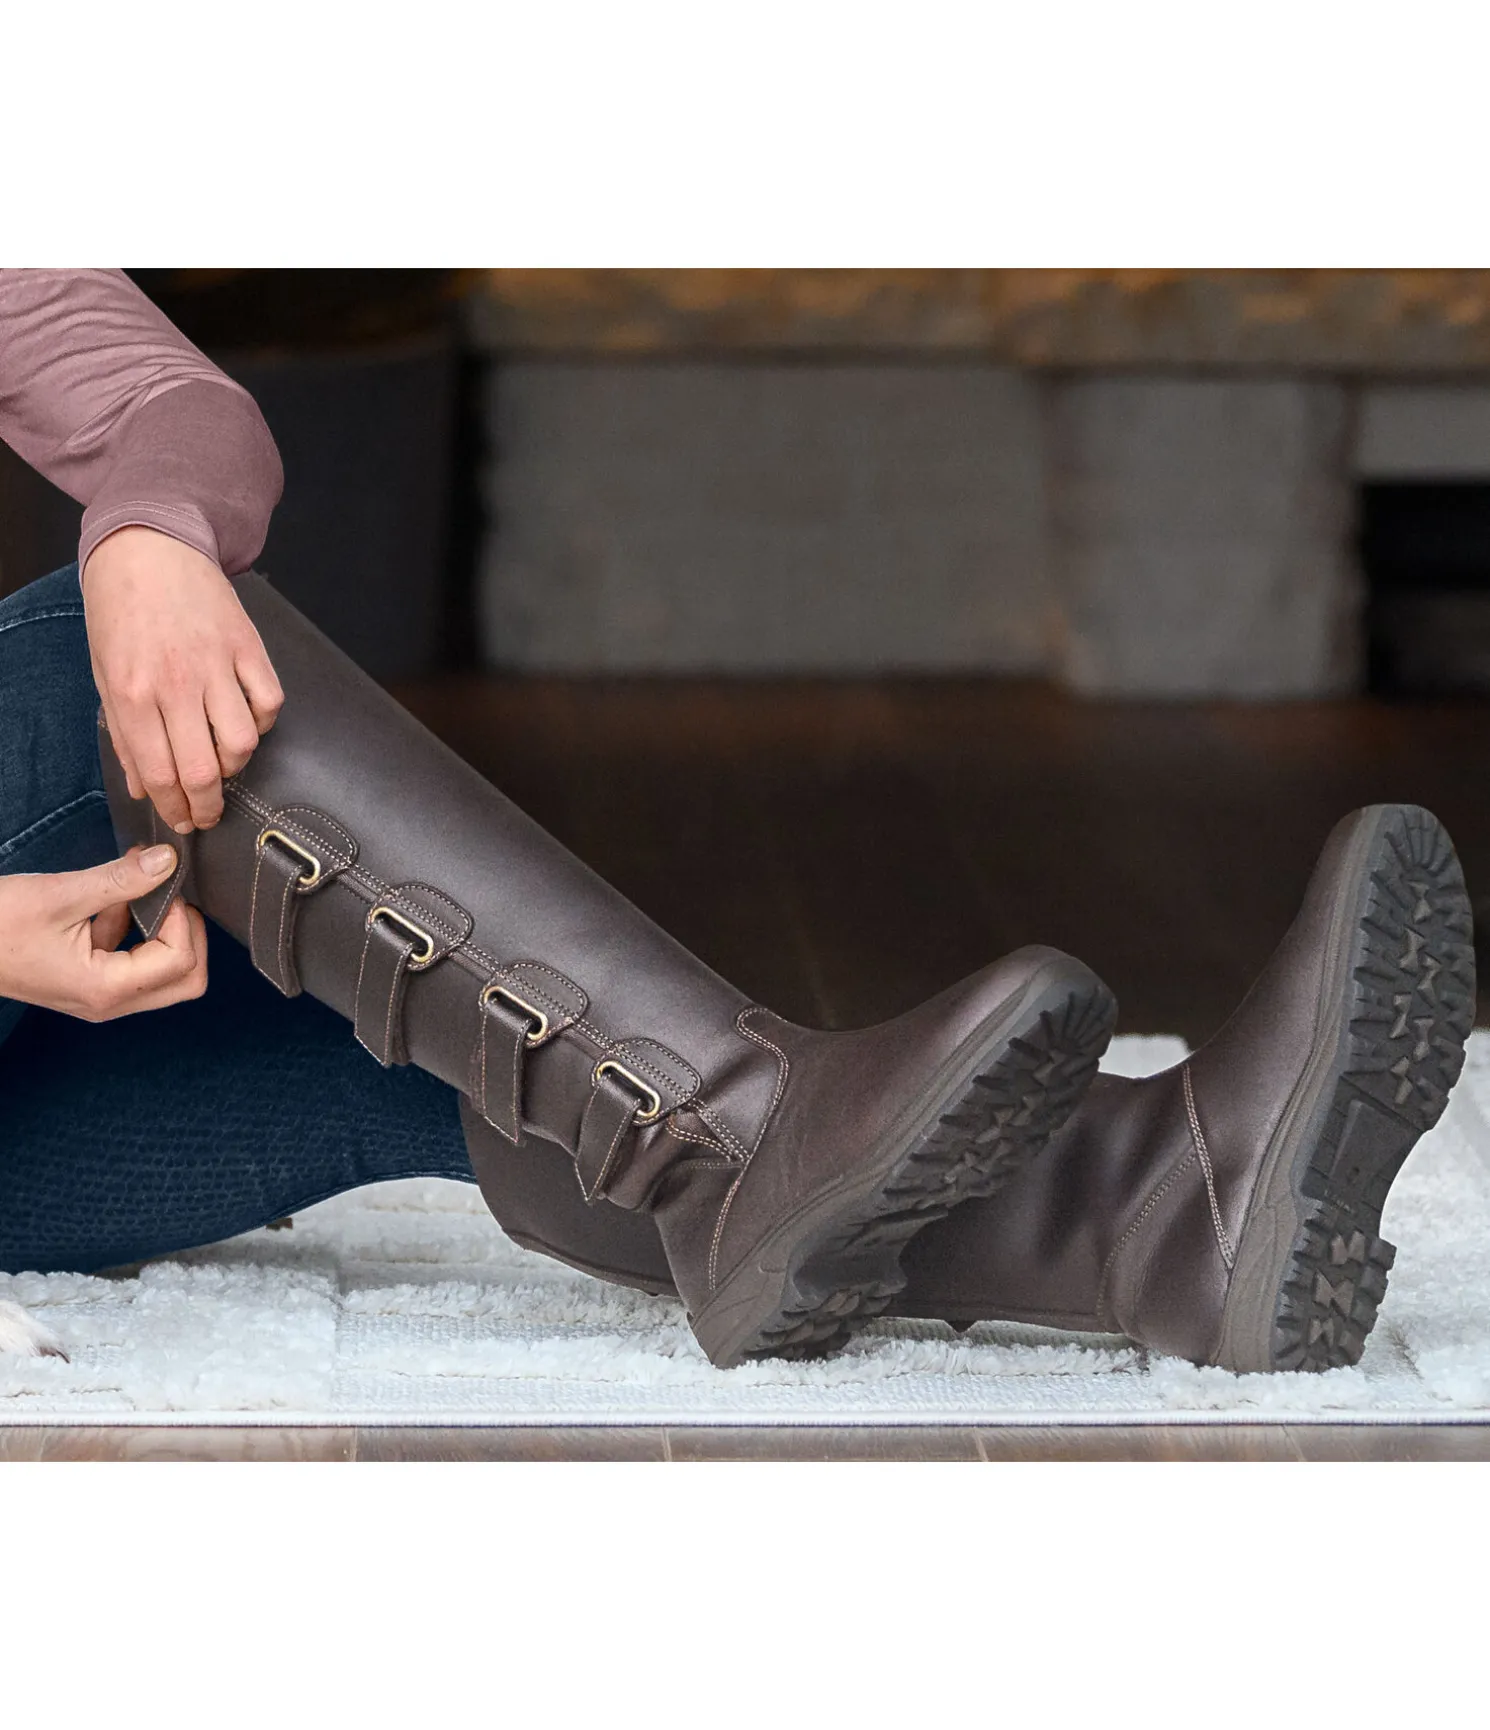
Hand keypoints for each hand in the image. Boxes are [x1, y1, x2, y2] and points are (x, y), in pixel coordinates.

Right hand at [0, 845, 207, 1020]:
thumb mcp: (61, 895)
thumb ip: (121, 880)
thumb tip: (168, 861)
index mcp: (105, 989)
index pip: (180, 962)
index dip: (182, 919)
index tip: (163, 886)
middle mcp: (109, 1002)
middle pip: (186, 981)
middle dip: (188, 935)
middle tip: (169, 896)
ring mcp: (100, 996)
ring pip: (164, 974)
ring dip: (162, 931)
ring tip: (137, 890)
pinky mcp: (90, 982)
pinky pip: (133, 962)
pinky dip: (135, 932)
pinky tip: (110, 901)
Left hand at [83, 526, 283, 834]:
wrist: (147, 549)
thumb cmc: (120, 612)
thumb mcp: (105, 675)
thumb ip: (124, 736)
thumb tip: (143, 789)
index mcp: (133, 692)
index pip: (160, 773)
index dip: (175, 809)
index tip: (184, 821)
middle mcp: (175, 683)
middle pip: (203, 770)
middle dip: (208, 805)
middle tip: (208, 813)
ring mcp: (216, 664)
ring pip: (242, 742)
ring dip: (236, 764)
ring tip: (224, 762)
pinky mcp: (247, 647)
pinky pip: (268, 702)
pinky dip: (262, 722)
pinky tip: (245, 720)